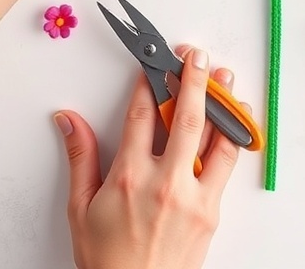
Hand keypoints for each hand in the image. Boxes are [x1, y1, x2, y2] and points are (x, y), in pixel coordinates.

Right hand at [56, 48, 241, 268]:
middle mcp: (164, 182)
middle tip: (197, 56)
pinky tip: (236, 119)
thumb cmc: (107, 259)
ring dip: (222, 103)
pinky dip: (234, 137)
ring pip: (215, 137)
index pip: (142, 115)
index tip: (153, 65)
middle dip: (193, 80)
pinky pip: (227, 164)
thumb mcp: (81, 209)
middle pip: (185, 117)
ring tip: (225, 76)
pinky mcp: (211, 211)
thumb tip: (69, 120)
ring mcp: (192, 197)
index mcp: (129, 177)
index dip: (149, 84)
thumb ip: (81, 158)